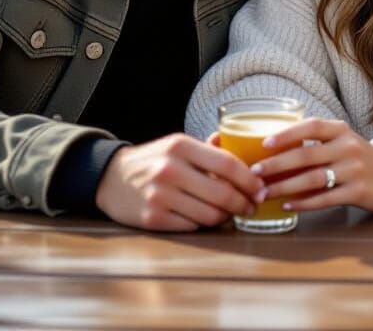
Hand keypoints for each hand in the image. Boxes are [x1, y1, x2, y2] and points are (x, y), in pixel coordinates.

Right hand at [95, 133, 263, 231]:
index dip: (249, 179)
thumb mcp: (177, 144)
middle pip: (222, 193)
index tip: (260, 188)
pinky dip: (204, 225)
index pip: (226, 163)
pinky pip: (192, 227)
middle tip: (251, 206)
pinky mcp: (152, 219)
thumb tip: (240, 145)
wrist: (111, 178)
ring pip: (209, 215)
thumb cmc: (153, 160)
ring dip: (226, 217)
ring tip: (230, 213)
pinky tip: (206, 219)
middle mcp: (170, 169)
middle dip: (243, 203)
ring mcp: (160, 195)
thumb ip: (208, 148)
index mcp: (180, 146)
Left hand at [248, 117, 372, 213]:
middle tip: (255, 173)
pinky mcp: (358, 192)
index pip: (311, 126)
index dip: (287, 134)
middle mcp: (347, 147)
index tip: (264, 143)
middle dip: (277, 165)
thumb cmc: (356, 156)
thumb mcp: (340, 140)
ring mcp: (353, 170)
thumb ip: (315, 142)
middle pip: (307, 155)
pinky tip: (287, 205)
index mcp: (340, 130)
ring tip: (265, 193)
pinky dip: (304, 203)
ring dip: (285, 187)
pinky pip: (326, 199)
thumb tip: (274, 151)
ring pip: (313, 179)